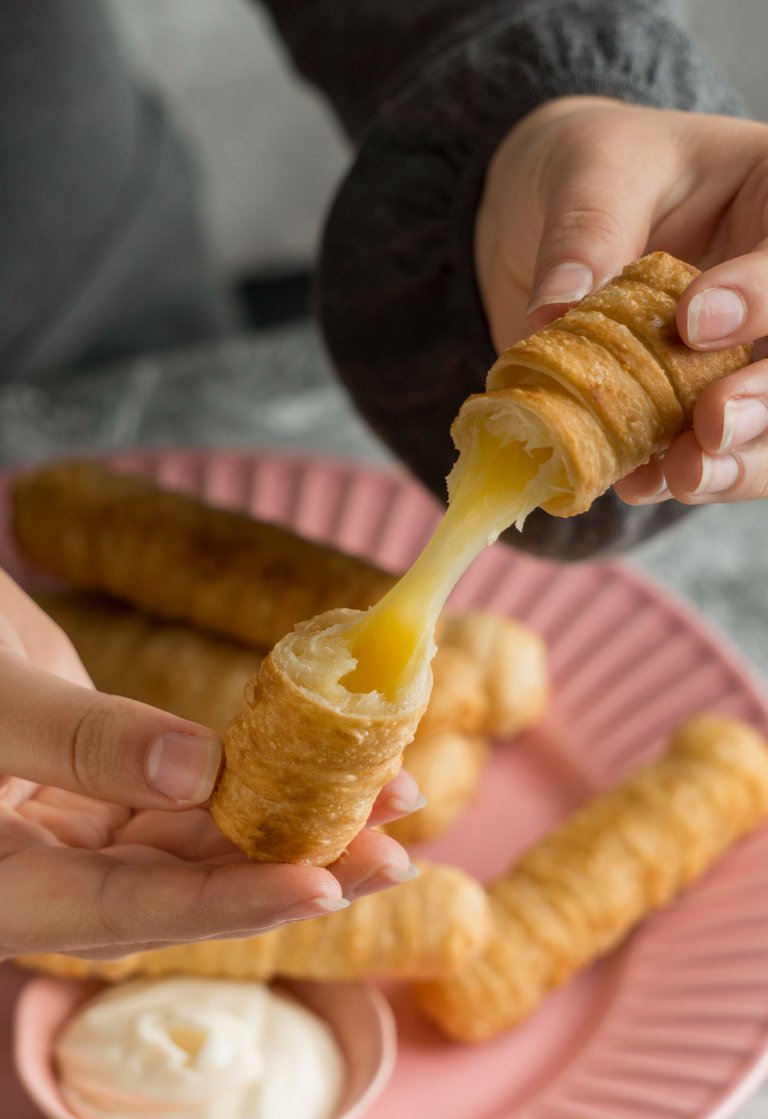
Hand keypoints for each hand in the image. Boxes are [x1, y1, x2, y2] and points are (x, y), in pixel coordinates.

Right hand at [0, 571, 420, 960]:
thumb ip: (81, 741)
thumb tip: (199, 773)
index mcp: (0, 888)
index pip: (126, 910)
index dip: (227, 903)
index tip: (320, 885)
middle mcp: (44, 874)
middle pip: (180, 888)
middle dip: (290, 869)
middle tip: (390, 854)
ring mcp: (73, 828)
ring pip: (193, 841)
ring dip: (287, 822)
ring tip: (384, 801)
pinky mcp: (99, 782)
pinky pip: (184, 793)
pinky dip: (249, 778)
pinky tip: (317, 765)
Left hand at [475, 95, 767, 505]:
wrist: (548, 215)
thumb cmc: (588, 168)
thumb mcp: (587, 171)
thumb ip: (585, 232)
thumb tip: (556, 307)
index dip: (763, 296)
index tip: (694, 322)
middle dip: (767, 398)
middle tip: (712, 425)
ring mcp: (745, 351)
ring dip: (740, 462)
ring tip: (686, 477)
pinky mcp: (699, 402)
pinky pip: (714, 451)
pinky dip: (683, 475)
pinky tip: (642, 483)